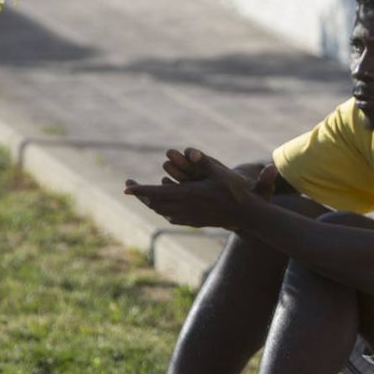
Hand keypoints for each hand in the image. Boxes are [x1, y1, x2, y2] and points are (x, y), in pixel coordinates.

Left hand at [123, 148, 278, 229]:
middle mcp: (185, 208)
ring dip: (151, 203)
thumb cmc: (235, 192)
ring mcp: (189, 218)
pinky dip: (163, 211)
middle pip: (155, 204)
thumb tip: (188, 150)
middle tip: (130, 187)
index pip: (156, 193)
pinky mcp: (195, 222)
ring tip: (144, 195)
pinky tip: (163, 207)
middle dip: (141, 195)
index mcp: (188, 195)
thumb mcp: (219, 172)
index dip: (140, 190)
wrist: (247, 215)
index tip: (126, 187)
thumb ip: (202, 161)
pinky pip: (172, 218)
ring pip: (162, 212)